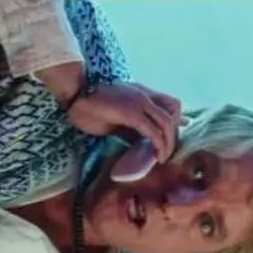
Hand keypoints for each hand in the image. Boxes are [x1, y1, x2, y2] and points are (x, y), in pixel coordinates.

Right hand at [66, 82, 183, 161]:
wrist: (75, 98)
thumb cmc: (91, 109)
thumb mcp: (118, 119)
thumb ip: (133, 128)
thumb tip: (145, 144)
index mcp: (142, 94)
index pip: (172, 105)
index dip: (177, 123)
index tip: (171, 140)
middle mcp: (144, 96)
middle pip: (173, 114)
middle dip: (174, 137)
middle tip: (167, 153)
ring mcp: (139, 103)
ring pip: (167, 123)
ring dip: (169, 144)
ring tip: (162, 158)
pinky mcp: (132, 113)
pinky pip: (153, 131)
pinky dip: (158, 145)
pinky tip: (156, 156)